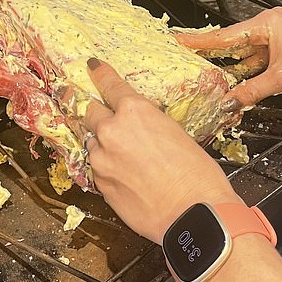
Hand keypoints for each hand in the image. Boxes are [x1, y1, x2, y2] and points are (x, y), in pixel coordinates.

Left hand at [82, 58, 241, 243]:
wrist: (192, 213)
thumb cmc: (197, 176)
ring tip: (121, 156)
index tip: (93, 68)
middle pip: (89, 112)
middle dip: (90, 109)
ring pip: (93, 145)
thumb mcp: (178, 136)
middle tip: (83, 105)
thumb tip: (144, 132)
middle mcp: (112, 131)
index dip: (100, 74)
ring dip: (102, 146)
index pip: (110, 85)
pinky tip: (126, 178)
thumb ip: (152, 127)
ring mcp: (102, 160)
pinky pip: (98, 171)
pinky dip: (107, 170)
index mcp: (135, 111)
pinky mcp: (100, 186)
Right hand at [174, 7, 281, 110]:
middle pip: (232, 42)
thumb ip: (250, 91)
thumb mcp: (281, 80)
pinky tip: (232, 82)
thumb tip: (227, 101)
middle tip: (186, 57)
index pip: (225, 35)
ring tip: (205, 74)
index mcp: (266, 24)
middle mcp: (269, 26)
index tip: (179, 40)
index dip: (200, 40)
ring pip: (245, 54)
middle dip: (211, 54)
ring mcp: (276, 38)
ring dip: (230, 67)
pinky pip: (257, 60)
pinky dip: (246, 72)